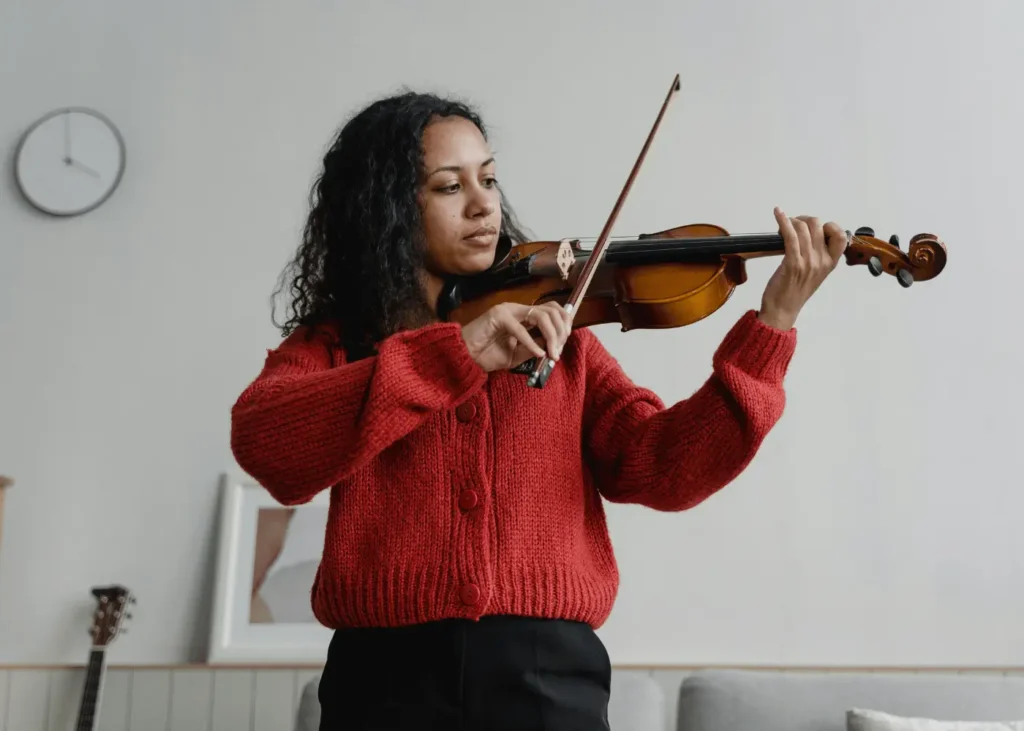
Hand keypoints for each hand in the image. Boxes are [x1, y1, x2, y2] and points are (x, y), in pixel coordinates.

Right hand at [461, 301, 571, 372]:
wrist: (464, 357)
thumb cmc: (488, 355)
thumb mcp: (519, 354)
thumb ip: (536, 347)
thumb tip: (555, 345)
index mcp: (523, 315)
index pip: (552, 310)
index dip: (563, 324)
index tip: (563, 344)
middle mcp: (518, 309)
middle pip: (551, 311)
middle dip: (560, 332)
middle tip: (558, 351)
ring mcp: (508, 310)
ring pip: (541, 316)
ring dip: (550, 336)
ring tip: (551, 354)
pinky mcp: (498, 316)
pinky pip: (521, 329)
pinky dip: (532, 343)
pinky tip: (538, 354)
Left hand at [758, 207, 848, 329]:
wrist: (782, 310)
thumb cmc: (794, 292)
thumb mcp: (814, 274)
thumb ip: (817, 256)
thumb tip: (810, 234)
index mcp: (830, 263)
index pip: (841, 236)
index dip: (829, 226)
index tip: (815, 228)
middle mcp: (822, 261)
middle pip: (818, 225)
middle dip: (804, 219)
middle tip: (793, 225)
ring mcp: (808, 262)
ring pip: (803, 228)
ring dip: (791, 221)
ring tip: (783, 224)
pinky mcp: (792, 263)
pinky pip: (790, 236)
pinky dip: (783, 221)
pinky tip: (778, 213)